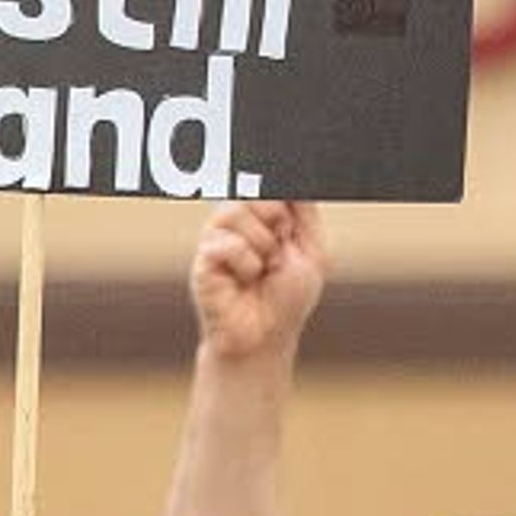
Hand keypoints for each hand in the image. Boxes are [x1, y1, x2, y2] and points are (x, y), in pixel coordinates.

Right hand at [191, 199, 325, 364]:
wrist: (267, 337)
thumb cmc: (288, 298)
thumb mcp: (312, 248)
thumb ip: (304, 211)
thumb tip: (293, 178)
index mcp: (260, 215)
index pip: (267, 184)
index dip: (282, 201)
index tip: (289, 227)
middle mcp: (233, 223)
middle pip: (251, 190)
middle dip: (275, 221)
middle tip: (278, 253)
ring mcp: (215, 240)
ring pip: (234, 211)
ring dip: (262, 244)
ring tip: (262, 269)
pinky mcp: (202, 261)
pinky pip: (226, 244)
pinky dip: (246, 263)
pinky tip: (245, 279)